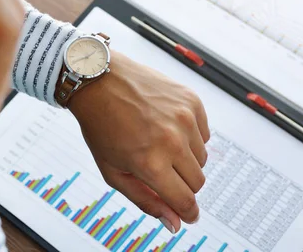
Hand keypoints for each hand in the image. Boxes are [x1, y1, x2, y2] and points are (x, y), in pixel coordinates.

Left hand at [69, 52, 209, 233]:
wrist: (98, 80)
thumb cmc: (101, 125)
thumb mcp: (112, 171)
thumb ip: (146, 201)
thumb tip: (175, 223)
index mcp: (151, 163)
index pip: (185, 201)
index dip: (187, 212)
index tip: (188, 214)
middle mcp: (172, 141)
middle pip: (197, 181)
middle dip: (182, 183)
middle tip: (161, 170)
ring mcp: (184, 118)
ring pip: (202, 157)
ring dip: (185, 158)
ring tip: (158, 143)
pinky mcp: (191, 101)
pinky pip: (204, 133)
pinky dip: (190, 136)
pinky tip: (166, 126)